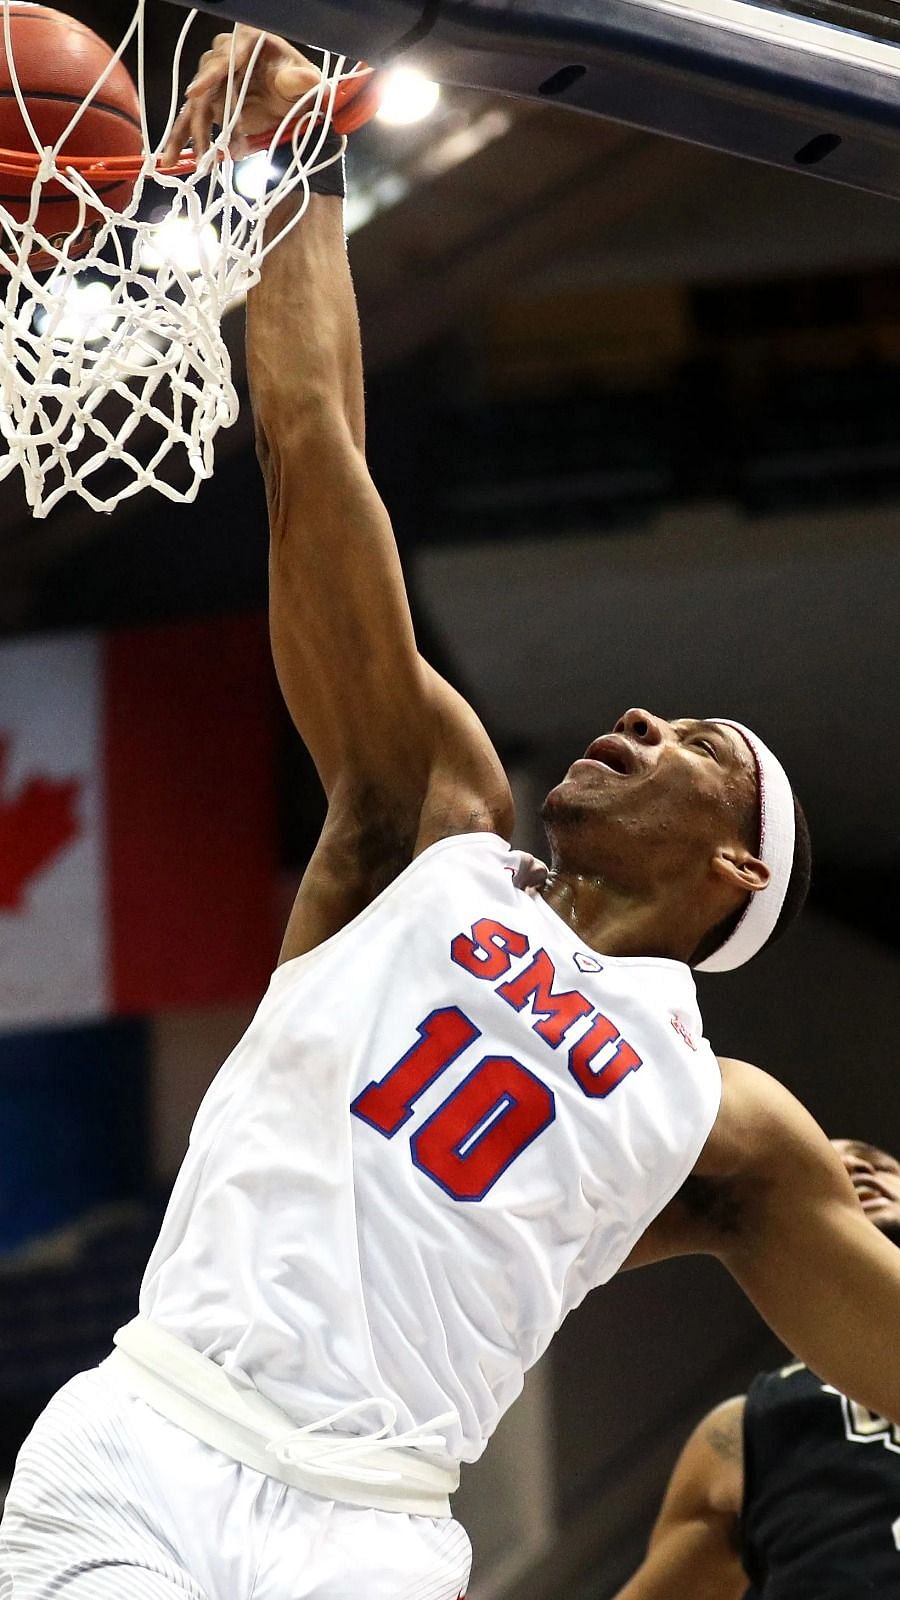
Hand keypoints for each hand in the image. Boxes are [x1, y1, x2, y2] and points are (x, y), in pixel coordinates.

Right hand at [162, 26, 320, 165]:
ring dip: (193, 134)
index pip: (225, 58)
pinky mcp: (211, 102)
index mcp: (247, 41)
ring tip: (197, 162)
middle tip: (208, 147)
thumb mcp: (303, 82)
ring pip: (196, 105)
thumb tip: (304, 78)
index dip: (209, 77)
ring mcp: (215, 79)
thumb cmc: (297, 83)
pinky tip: (171, 158)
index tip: (194, 94)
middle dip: (205, 119)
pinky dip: (183, 138)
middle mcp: (225, 55)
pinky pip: (193, 118)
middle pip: (207, 85)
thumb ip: (300, 80)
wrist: (293, 100)